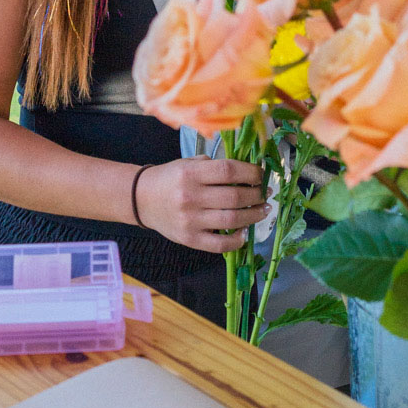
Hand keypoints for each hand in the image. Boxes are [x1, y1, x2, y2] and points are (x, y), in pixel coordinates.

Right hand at [132, 157, 266, 251]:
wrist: (142, 199)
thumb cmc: (170, 178)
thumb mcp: (188, 162)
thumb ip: (214, 165)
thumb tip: (248, 171)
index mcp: (191, 173)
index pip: (229, 171)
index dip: (251, 173)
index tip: (261, 174)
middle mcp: (191, 197)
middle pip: (234, 197)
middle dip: (257, 195)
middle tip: (265, 193)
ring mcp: (190, 220)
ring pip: (232, 220)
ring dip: (253, 215)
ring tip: (262, 209)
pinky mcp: (189, 239)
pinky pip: (219, 245)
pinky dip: (237, 240)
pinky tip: (245, 232)